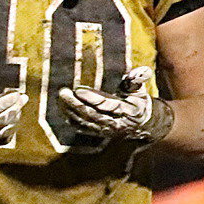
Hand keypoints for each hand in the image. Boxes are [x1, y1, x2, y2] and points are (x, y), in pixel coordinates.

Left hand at [58, 67, 173, 141]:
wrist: (142, 125)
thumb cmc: (139, 102)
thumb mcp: (141, 90)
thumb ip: (137, 79)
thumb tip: (141, 69)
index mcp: (129, 111)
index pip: (108, 104)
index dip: (92, 98)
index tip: (78, 89)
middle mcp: (117, 123)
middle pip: (93, 115)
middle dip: (76, 104)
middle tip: (63, 92)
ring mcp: (107, 131)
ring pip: (86, 122)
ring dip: (71, 111)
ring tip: (61, 99)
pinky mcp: (100, 134)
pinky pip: (84, 129)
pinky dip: (73, 121)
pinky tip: (64, 111)